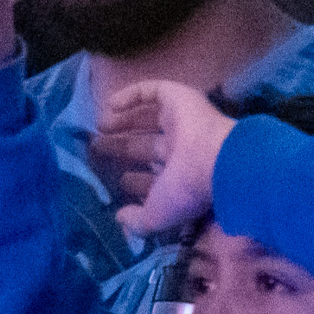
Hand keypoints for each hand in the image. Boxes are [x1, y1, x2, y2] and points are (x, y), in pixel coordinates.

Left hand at [98, 81, 234, 240]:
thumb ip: (138, 221)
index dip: (135, 179)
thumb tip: (120, 219)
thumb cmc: (186, 190)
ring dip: (123, 121)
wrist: (216, 158)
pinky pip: (153, 91)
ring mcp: (181, 123)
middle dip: (122, 148)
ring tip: (100, 126)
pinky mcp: (180, 98)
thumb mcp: (158, 216)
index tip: (117, 180)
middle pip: (146, 146)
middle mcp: (181, 149)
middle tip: (97, 148)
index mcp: (181, 178)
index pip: (155, 177)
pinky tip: (110, 105)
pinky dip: (131, 95)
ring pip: (147, 118)